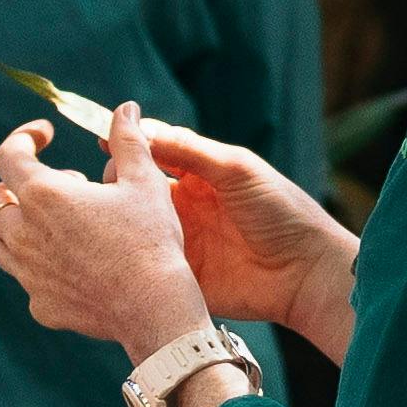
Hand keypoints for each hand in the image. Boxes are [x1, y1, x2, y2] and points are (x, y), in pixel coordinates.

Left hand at [0, 115, 216, 355]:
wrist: (154, 308)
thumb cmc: (151, 238)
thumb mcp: (144, 180)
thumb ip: (127, 140)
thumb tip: (125, 109)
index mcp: (43, 195)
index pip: (8, 155)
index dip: (24, 138)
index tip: (44, 135)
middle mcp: (23, 235)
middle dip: (8, 187)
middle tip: (54, 186)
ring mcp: (28, 274)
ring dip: (18, 226)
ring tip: (62, 222)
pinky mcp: (40, 305)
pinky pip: (27, 279)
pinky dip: (41, 265)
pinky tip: (77, 263)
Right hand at [126, 113, 358, 361]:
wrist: (305, 271)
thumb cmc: (281, 211)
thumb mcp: (237, 169)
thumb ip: (191, 151)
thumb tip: (143, 131)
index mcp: (199, 176)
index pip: (155, 153)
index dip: (129, 146)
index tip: (103, 139)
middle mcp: (184, 206)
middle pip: (136, 188)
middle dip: (118, 181)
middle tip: (112, 183)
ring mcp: (179, 241)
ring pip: (134, 224)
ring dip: (118, 218)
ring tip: (101, 212)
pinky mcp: (179, 275)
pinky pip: (145, 263)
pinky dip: (127, 255)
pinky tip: (109, 248)